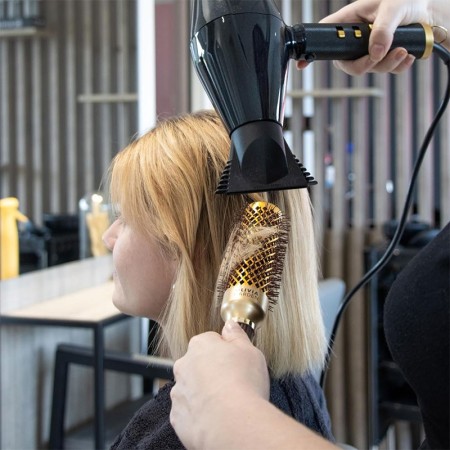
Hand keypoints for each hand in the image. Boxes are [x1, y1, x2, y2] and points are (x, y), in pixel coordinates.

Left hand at [170, 320, 269, 448]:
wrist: (232, 424)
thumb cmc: (244, 383)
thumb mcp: (249, 350)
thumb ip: (237, 335)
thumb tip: (230, 325)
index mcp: (200, 345)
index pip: (211, 341)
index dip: (226, 351)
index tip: (236, 362)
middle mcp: (183, 365)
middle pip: (198, 363)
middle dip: (212, 370)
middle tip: (233, 382)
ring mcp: (178, 391)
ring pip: (191, 387)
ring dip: (204, 392)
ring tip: (226, 402)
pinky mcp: (177, 416)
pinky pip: (188, 410)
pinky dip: (199, 413)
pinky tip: (215, 416)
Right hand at [297, 0, 448, 74]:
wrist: (431, 12)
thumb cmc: (409, 1)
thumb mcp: (394, 7)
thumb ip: (382, 29)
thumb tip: (374, 51)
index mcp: (351, 19)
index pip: (326, 35)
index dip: (314, 50)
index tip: (303, 63)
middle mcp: (357, 37)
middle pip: (346, 62)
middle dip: (363, 64)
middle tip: (378, 56)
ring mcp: (369, 49)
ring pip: (368, 68)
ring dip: (386, 64)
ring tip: (402, 50)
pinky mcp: (383, 58)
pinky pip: (384, 71)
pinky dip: (397, 66)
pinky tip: (406, 53)